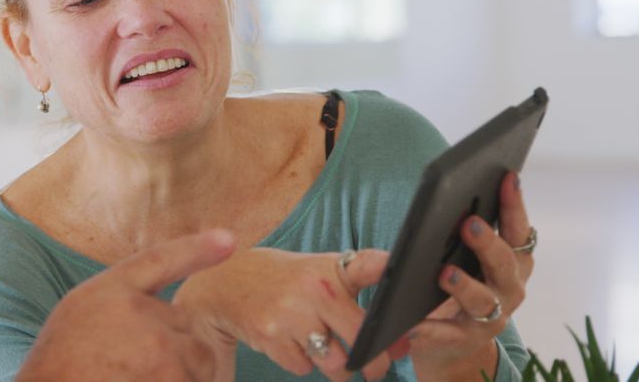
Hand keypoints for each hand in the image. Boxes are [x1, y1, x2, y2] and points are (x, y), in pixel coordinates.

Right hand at [17, 229, 236, 381]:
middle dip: (173, 348)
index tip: (230, 239)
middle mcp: (140, 311)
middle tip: (132, 364)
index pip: (161, 259)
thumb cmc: (59, 362)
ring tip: (134, 378)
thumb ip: (122, 298)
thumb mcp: (83, 311)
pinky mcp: (169, 379)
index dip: (197, 248)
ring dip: (180, 375)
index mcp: (114, 288)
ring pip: (198, 361)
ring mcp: (158, 348)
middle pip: (187, 326)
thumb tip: (169, 309)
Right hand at [173, 247, 407, 381]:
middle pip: (362, 340)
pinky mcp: (271, 337)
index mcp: (331, 270)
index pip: (373, 268)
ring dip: (337, 367)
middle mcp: (314, 291)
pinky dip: (302, 362)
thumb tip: (402, 340)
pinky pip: (302, 367)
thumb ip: (362, 293)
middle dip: (374, 364)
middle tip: (375, 370)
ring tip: (330, 355)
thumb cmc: (286, 278)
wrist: (227, 282)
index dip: (393, 280)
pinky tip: (292, 343)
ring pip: (333, 363)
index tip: (411, 307)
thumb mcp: (322, 269)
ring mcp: (291, 315)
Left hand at [409, 172, 534, 378]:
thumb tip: (452, 191)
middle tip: (469, 224)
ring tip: (444, 273)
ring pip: (482, 300)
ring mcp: (492, 317)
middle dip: (488, 242)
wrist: (453, 343)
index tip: (507, 177)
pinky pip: (449, 335)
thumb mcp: (467, 254)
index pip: (518, 229)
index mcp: (513, 260)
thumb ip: (468, 229)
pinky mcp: (466, 340)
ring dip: (464, 285)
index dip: (514, 205)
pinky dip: (432, 330)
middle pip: (504, 263)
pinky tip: (412, 323)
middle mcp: (509, 288)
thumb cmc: (460, 282)